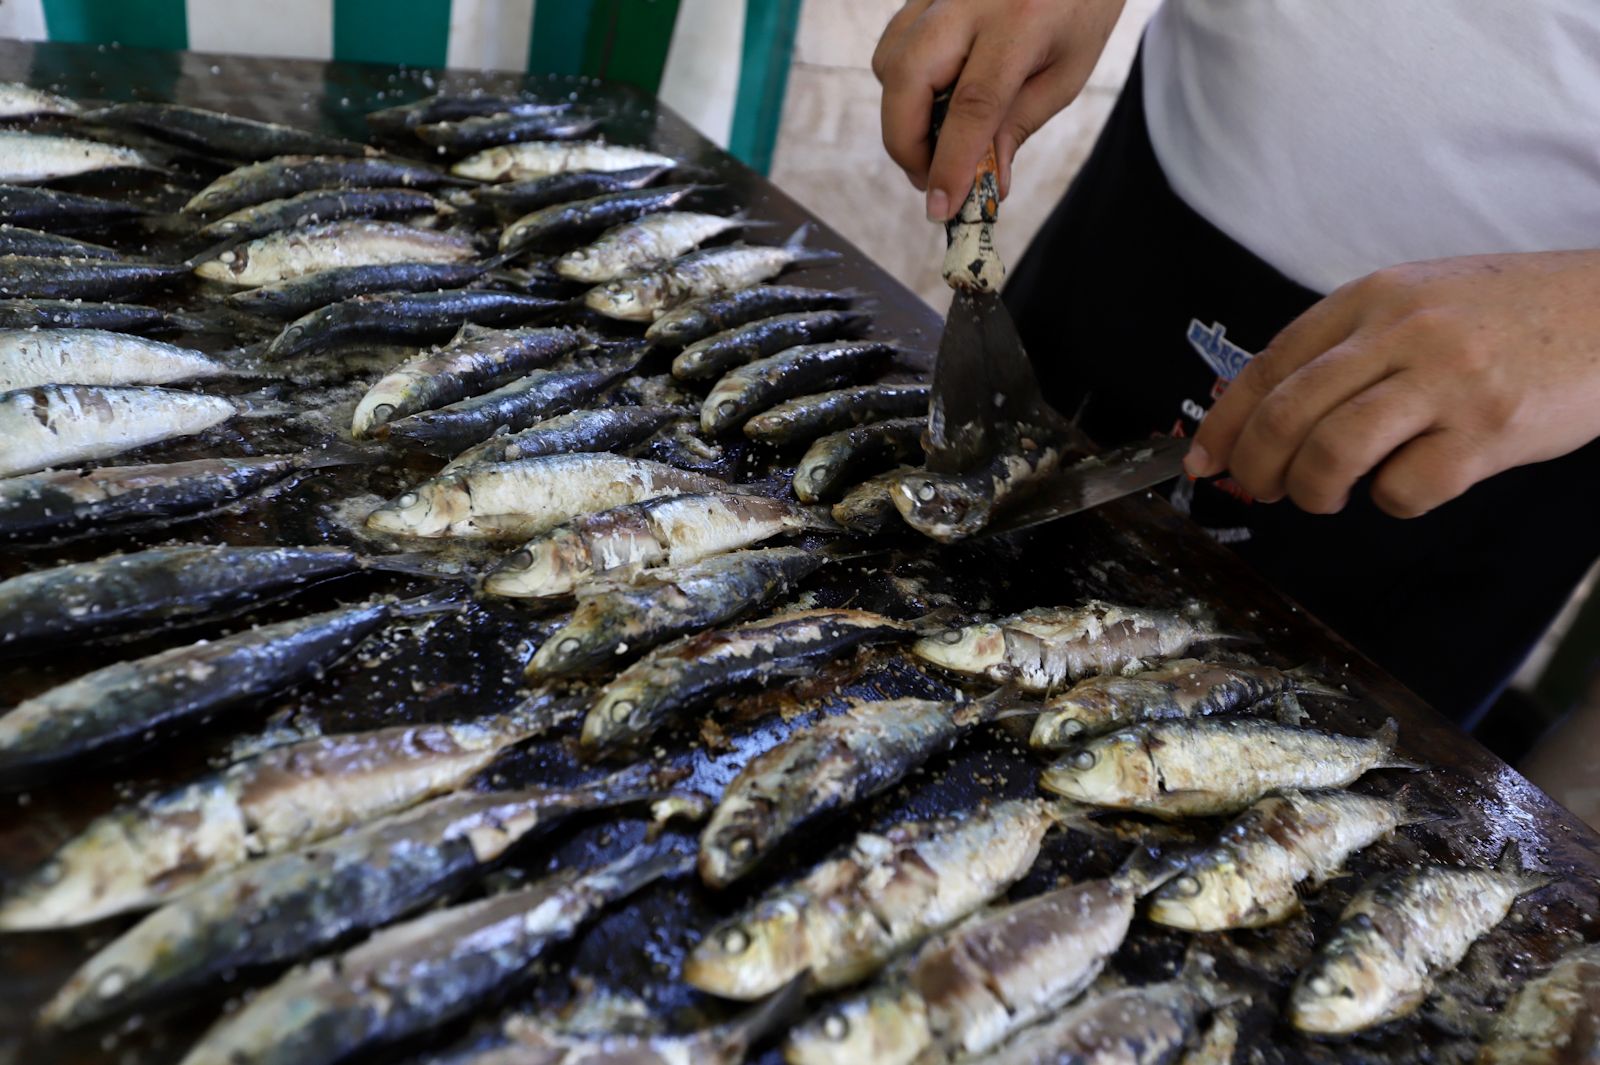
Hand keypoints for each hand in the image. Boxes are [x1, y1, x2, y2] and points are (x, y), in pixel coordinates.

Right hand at [872, 0, 1125, 219]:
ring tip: (936, 140)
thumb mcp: (1065, 75)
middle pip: (907, 80)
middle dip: (907, 144)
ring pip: (889, 64)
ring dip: (901, 117)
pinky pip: (892, 45)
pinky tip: (931, 100)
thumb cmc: (1078, 8)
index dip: (951, 163)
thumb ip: (1018, 126)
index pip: (973, 104)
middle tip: (930, 179)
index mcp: (1020, 22)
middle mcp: (967, 0)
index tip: (941, 207)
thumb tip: (984, 185)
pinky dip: (901, 86)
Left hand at [1186, 251, 1599, 517]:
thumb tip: (1263, 415)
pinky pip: (1405, 488)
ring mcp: (1448, 381)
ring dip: (1314, 490)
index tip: (1204, 459)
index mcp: (1372, 297)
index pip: (1269, 366)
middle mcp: (1402, 332)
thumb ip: (1346, 347)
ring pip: (1331, 453)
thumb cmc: (1508, 315)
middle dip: (1255, 468)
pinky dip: (1391, 500)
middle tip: (1263, 490)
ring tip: (1329, 494)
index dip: (1225, 422)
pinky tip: (1410, 482)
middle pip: (1286, 415)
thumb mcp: (1418, 301)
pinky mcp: (1489, 432)